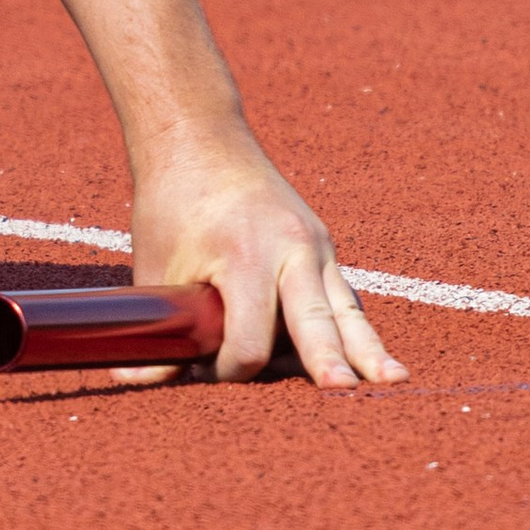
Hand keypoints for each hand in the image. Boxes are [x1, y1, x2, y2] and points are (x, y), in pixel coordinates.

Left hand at [128, 127, 406, 388]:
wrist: (200, 137)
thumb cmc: (173, 201)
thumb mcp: (158, 265)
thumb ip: (159, 326)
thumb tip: (136, 376)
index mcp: (247, 254)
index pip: (250, 341)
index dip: (228, 369)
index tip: (205, 368)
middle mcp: (293, 249)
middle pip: (315, 322)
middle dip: (327, 362)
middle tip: (341, 392)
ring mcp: (317, 246)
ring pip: (346, 309)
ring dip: (366, 350)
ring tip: (393, 381)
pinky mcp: (324, 248)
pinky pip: (343, 297)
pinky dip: (355, 329)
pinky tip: (378, 362)